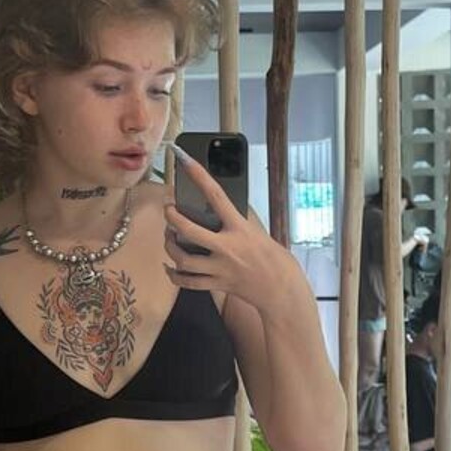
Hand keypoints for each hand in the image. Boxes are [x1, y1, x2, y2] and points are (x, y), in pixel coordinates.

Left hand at [162, 148, 295, 315]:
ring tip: (168, 238)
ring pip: (183, 258)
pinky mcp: (217, 285)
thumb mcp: (257, 233)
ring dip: (169, 246)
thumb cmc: (274, 259)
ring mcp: (220, 268)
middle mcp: (228, 248)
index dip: (199, 176)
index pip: (217, 196)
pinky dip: (174, 275)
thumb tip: (216, 214)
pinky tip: (169, 267)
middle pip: (189, 231)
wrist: (282, 290)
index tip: (185, 160)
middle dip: (172, 218)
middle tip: (168, 210)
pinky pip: (187, 282)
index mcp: (240, 229)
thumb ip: (236, 224)